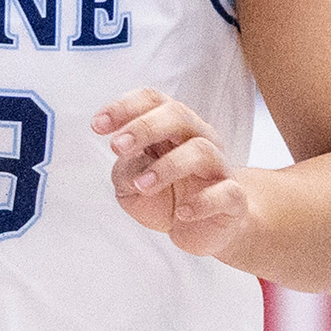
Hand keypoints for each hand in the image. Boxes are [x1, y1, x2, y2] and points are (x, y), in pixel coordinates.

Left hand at [93, 87, 252, 258]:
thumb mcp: (131, 186)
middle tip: (117, 146)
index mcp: (173, 126)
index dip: (124, 107)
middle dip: (144, 127)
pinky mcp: (234, 199)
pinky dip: (202, 202)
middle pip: (177, 115)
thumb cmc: (165, 198)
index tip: (97, 125)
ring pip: (200, 151)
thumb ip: (125, 169)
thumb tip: (128, 159)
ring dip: (166, 166)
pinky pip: (225, 193)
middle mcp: (199, 138)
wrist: (203, 230)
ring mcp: (219, 167)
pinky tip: (181, 212)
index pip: (152, 100)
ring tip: (141, 185)